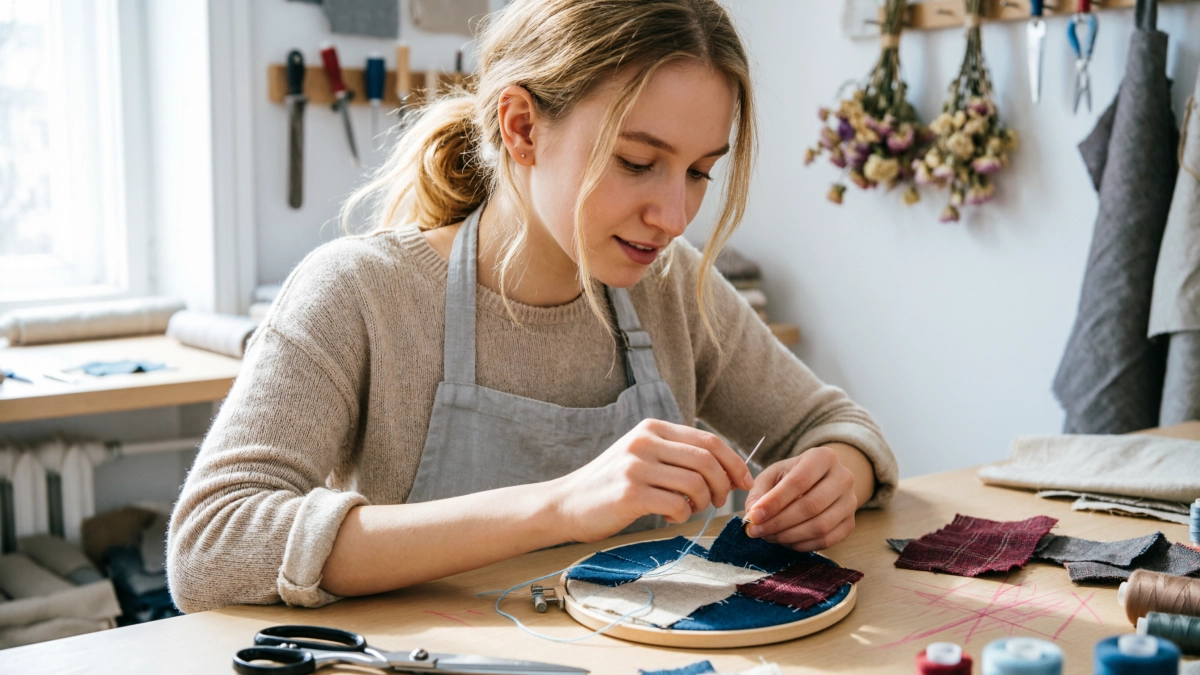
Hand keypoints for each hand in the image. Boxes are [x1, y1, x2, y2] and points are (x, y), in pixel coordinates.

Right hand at [548, 419, 753, 542]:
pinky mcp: (630, 493)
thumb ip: (679, 457)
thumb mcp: (643, 457)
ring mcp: (636, 466)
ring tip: (688, 509)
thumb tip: (729, 471)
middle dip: (723, 485)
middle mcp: (645, 441)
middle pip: (707, 460)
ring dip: (702, 502)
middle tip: (717, 502)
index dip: (734, 462)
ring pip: (695, 483)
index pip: (708, 440)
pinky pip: (677, 504)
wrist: (566, 504)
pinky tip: (668, 516)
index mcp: (652, 428)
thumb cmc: (611, 485)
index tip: (744, 482)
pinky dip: (682, 515)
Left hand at [743, 445, 857, 551]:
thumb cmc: (793, 476)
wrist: (822, 481)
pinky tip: (785, 541)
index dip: (774, 502)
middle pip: (811, 506)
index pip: (799, 481)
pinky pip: (826, 540)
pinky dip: (802, 544)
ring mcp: (850, 502)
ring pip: (820, 526)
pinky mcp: (850, 523)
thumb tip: (752, 515)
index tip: (753, 516)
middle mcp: (843, 477)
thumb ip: (759, 492)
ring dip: (789, 536)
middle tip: (756, 530)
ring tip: (768, 536)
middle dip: (779, 522)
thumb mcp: (773, 475)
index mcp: (823, 457)